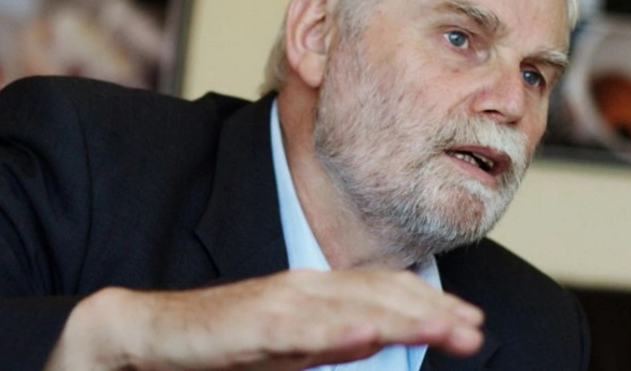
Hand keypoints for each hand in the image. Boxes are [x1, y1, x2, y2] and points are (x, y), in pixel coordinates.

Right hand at [45, 269, 484, 369]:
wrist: (156, 332)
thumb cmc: (228, 341)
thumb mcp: (294, 343)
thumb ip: (335, 338)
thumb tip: (378, 340)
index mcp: (320, 290)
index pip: (387, 290)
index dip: (431, 302)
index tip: (469, 320)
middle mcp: (307, 287)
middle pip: (381, 295)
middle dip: (433, 311)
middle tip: (475, 328)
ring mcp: (281, 302)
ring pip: (352, 307)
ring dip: (403, 317)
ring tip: (445, 329)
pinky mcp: (252, 323)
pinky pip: (301, 330)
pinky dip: (337, 332)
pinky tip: (368, 337)